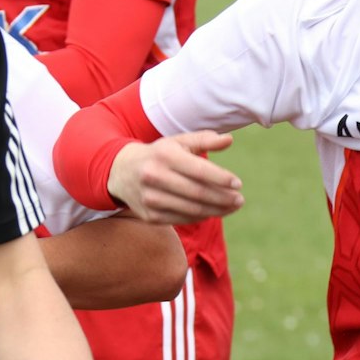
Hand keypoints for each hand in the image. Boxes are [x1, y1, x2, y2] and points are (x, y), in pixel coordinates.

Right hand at [108, 131, 242, 223]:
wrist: (120, 172)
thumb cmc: (159, 154)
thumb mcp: (178, 142)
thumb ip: (204, 139)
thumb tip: (229, 140)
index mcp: (164, 155)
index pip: (199, 170)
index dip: (221, 179)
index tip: (238, 183)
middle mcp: (154, 176)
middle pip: (197, 193)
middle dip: (223, 198)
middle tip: (239, 200)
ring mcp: (150, 199)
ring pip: (191, 209)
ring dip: (217, 210)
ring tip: (232, 207)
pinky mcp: (149, 216)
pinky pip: (182, 219)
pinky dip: (201, 217)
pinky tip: (213, 211)